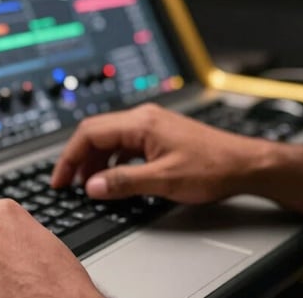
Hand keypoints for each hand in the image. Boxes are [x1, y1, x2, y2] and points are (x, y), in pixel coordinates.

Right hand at [51, 103, 263, 202]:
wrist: (242, 163)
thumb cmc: (211, 167)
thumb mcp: (164, 180)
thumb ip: (124, 182)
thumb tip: (92, 186)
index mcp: (141, 123)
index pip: (90, 132)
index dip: (70, 156)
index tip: (60, 179)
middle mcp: (144, 117)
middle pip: (97, 131)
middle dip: (78, 157)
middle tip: (67, 183)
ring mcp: (152, 124)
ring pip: (111, 138)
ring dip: (95, 160)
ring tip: (89, 185)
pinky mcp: (159, 134)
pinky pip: (125, 143)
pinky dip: (113, 160)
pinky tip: (114, 178)